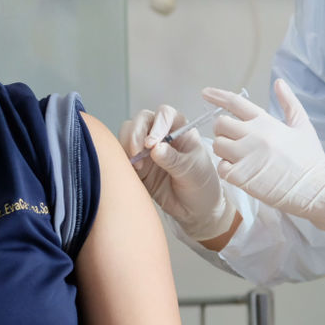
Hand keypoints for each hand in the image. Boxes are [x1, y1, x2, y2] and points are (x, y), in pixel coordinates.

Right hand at [118, 105, 235, 240]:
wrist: (196, 210)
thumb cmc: (202, 185)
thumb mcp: (193, 171)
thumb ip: (174, 159)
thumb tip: (155, 149)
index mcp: (180, 129)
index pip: (165, 114)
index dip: (157, 124)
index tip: (152, 143)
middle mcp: (162, 134)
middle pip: (142, 119)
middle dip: (137, 133)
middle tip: (138, 152)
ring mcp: (147, 149)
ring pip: (128, 133)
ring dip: (128, 144)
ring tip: (137, 164)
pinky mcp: (136, 164)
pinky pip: (122, 154)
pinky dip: (122, 158)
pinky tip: (132, 171)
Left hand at [203, 79, 324, 242]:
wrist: (316, 189)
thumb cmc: (311, 159)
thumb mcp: (303, 126)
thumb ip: (289, 103)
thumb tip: (279, 82)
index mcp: (266, 122)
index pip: (235, 103)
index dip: (217, 96)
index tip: (205, 93)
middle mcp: (253, 135)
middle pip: (220, 124)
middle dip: (222, 130)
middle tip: (233, 139)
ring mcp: (245, 156)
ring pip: (217, 145)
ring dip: (223, 150)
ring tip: (238, 157)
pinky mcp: (242, 176)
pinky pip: (221, 167)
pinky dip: (226, 169)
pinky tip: (239, 172)